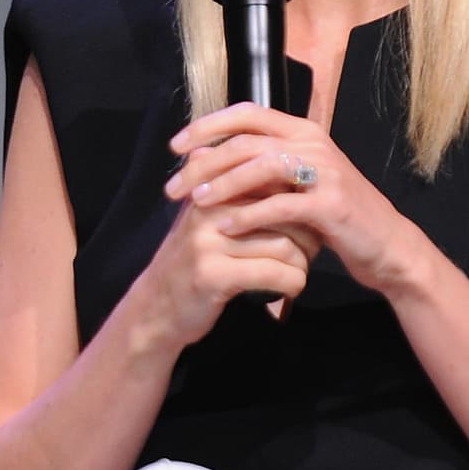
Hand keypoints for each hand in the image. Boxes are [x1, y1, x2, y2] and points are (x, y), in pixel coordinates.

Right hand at [134, 150, 314, 351]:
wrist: (157, 305)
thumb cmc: (196, 260)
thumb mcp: (213, 220)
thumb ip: (242, 195)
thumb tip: (287, 164)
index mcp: (212, 188)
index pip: (274, 182)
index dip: (301, 204)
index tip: (310, 223)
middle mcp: (208, 209)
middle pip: (285, 212)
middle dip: (308, 235)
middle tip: (311, 252)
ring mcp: (208, 242)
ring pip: (285, 246)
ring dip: (302, 264)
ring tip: (298, 272)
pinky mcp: (212, 274)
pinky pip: (273, 274)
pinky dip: (292, 284)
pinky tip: (290, 290)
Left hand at [166, 103, 417, 296]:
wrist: (386, 245)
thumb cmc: (335, 215)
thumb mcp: (299, 183)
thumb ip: (264, 168)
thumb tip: (210, 160)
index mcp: (303, 131)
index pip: (247, 112)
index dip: (208, 125)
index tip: (176, 147)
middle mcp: (314, 143)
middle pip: (246, 140)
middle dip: (205, 162)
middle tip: (174, 186)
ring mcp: (325, 172)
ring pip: (261, 166)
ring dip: (223, 184)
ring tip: (196, 202)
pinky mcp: (331, 205)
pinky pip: (281, 205)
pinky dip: (249, 216)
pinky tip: (225, 227)